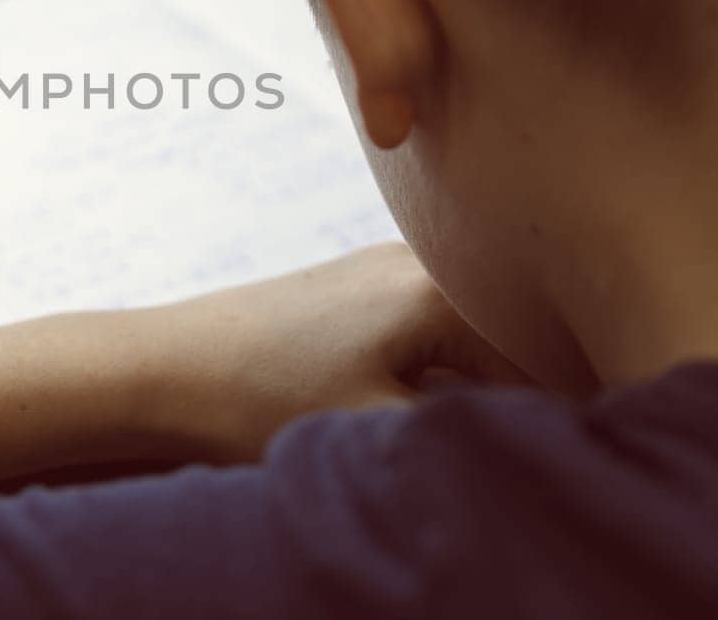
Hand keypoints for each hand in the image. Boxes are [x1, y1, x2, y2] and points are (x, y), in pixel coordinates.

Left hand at [133, 243, 531, 461]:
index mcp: (440, 288)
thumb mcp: (375, 431)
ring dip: (471, 388)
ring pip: (468, 337)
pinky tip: (406, 407)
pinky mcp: (355, 286)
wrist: (159, 368)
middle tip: (488, 447)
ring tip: (441, 431)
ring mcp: (385, 265)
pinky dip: (434, 372)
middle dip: (514, 400)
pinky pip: (428, 330)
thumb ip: (467, 438)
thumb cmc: (259, 400)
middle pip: (510, 341)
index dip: (557, 420)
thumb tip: (538, 440)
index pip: (545, 365)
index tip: (551, 458)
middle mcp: (421, 260)